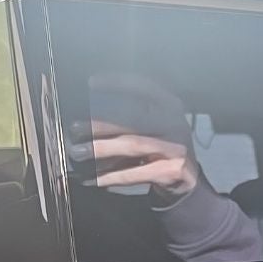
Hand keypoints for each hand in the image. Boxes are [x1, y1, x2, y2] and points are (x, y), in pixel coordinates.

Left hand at [68, 74, 200, 200]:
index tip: (91, 82)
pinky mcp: (172, 170)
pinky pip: (136, 173)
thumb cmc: (161, 147)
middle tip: (74, 128)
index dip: (117, 82)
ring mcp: (176, 147)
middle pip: (132, 119)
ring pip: (132, 145)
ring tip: (78, 152)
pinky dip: (112, 177)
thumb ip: (132, 115)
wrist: (188, 179)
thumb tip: (89, 114)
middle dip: (100, 124)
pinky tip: (94, 179)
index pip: (143, 86)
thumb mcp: (154, 125)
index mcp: (170, 105)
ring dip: (101, 148)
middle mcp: (175, 122)